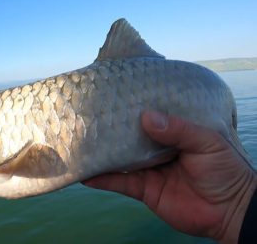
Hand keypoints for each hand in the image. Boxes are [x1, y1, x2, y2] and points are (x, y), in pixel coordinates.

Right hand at [83, 111, 256, 243]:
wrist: (229, 211)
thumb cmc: (224, 170)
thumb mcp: (207, 142)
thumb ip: (179, 129)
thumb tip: (147, 117)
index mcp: (173, 133)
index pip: (149, 118)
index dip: (133, 109)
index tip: (114, 97)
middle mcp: (156, 149)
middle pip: (129, 137)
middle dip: (112, 129)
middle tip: (90, 117)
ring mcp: (148, 170)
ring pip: (120, 159)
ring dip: (101, 153)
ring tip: (80, 143)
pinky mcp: (144, 190)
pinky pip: (120, 183)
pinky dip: (103, 179)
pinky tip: (86, 174)